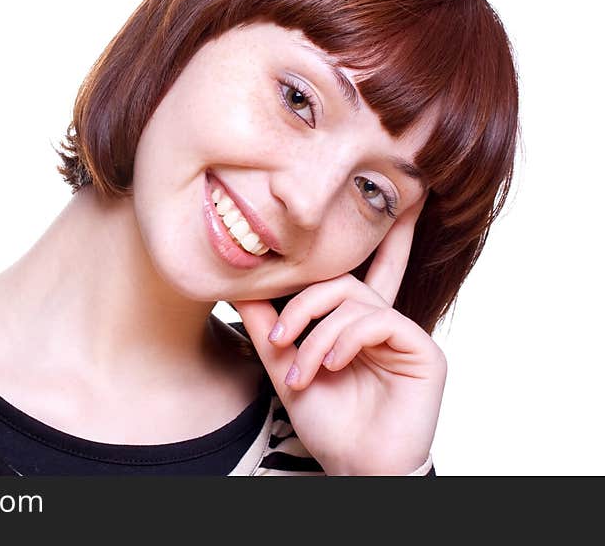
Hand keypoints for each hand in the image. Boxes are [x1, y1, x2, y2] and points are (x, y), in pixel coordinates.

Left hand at [231, 197, 445, 474]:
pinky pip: (377, 321)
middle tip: (278, 337)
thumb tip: (238, 286)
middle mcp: (381, 320)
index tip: (385, 195)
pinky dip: (344, 340)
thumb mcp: (286, 364)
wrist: (352, 466)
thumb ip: (268, 324)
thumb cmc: (326, 419)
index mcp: (353, 320)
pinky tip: (329, 366)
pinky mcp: (423, 351)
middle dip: (303, 304)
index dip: (377, 232)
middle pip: (342, 279)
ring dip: (315, 336)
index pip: (358, 269)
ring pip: (352, 301)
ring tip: (298, 371)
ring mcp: (403, 333)